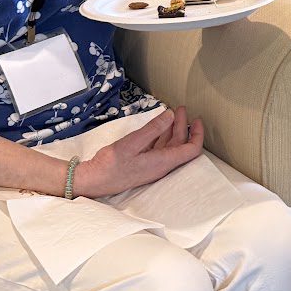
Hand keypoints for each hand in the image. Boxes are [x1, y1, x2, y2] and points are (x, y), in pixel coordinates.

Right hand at [74, 107, 203, 196]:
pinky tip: (157, 126)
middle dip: (183, 126)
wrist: (93, 181)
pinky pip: (157, 148)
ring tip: (171, 113)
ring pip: (168, 146)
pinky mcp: (142, 164)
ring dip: (172, 129)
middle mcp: (161, 165)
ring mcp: (151, 165)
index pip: (191, 150)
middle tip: (180, 109)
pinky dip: (160, 135)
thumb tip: (170, 115)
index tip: (197, 119)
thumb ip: (153, 129)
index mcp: (163, 162)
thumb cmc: (111, 165)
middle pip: (179, 145)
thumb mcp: (133, 142)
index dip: (197, 134)